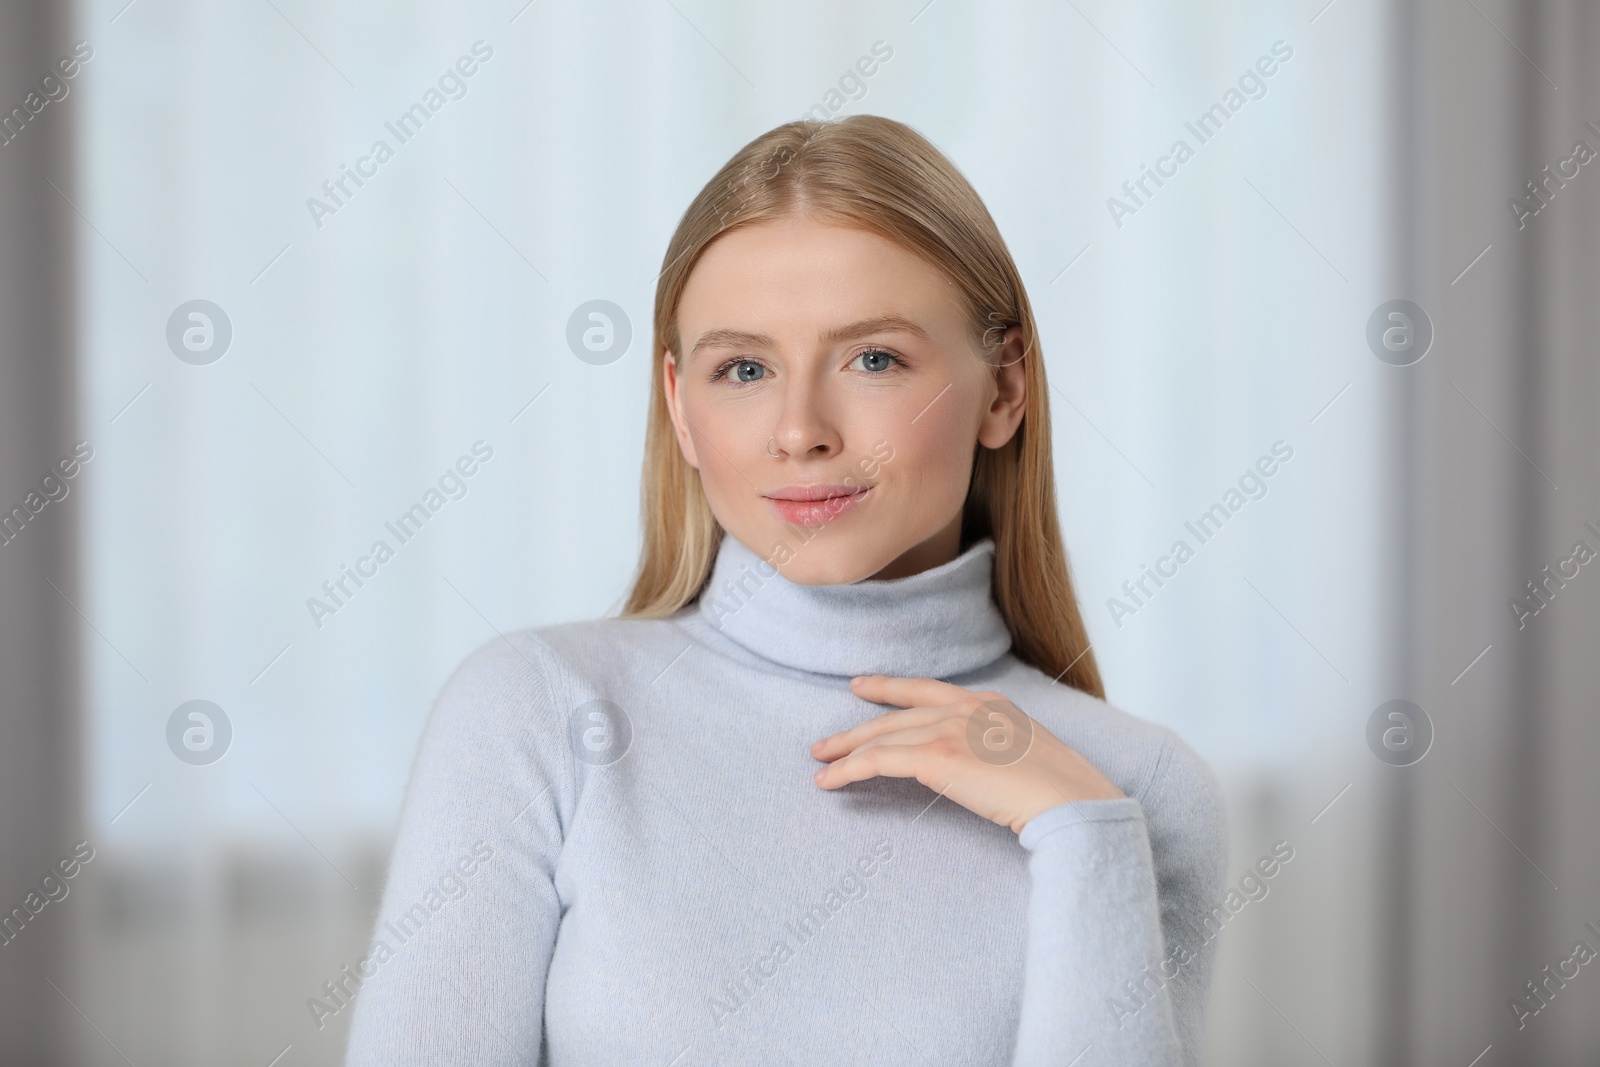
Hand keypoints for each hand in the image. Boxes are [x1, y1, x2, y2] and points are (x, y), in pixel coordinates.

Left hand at [811, 675, 1124, 834]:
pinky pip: (878, 761)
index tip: (864, 687)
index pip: (928, 691)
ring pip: (882, 737)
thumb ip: (1001, 750)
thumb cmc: (1062, 791)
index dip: (891, 689)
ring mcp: (949, 729)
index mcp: (990, 702)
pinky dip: (848, 770)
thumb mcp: (1030, 755)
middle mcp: (965, 707)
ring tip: (820, 763)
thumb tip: (989, 767)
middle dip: (858, 727)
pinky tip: (830, 781)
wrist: (1070, 800)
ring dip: (846, 752)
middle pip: (897, 714)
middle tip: (827, 740)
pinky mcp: (935, 757)